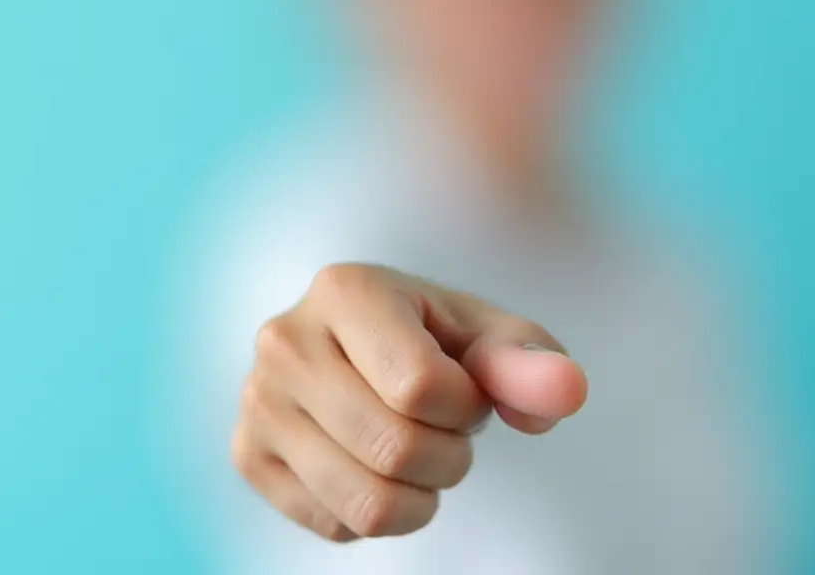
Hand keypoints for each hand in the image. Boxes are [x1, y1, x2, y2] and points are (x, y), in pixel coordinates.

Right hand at [231, 263, 588, 541]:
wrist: (359, 351)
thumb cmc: (435, 341)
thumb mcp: (488, 338)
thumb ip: (530, 361)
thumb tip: (568, 391)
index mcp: (342, 288)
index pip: (422, 387)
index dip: (467, 407)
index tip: (463, 387)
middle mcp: (283, 339)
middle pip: (394, 449)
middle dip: (449, 456)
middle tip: (444, 429)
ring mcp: (258, 400)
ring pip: (366, 503)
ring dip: (419, 496)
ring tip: (414, 452)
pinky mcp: (246, 454)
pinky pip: (335, 526)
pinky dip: (374, 516)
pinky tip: (370, 466)